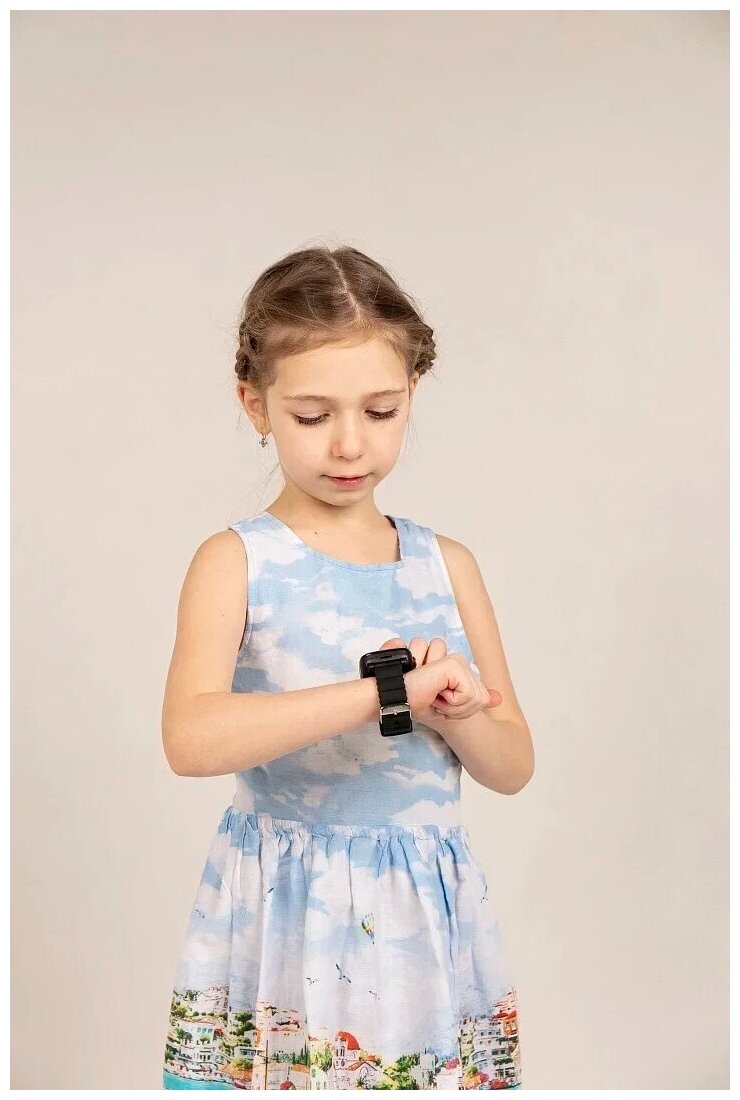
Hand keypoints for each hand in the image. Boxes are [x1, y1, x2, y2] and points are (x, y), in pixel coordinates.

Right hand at [376, 636, 501, 732]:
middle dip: (460, 707)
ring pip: (476, 693)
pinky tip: (435, 692)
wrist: (396, 700)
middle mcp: (456, 659)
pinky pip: (468, 693)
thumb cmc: (415, 700)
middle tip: (436, 700)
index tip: (439, 702)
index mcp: (457, 667)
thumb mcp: (451, 706)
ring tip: (434, 695)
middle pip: (480, 694)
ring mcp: (454, 659)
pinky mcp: (451, 664)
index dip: (461, 707)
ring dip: (454, 704)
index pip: (480, 693)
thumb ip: (476, 698)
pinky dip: (452, 701)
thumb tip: (498, 698)